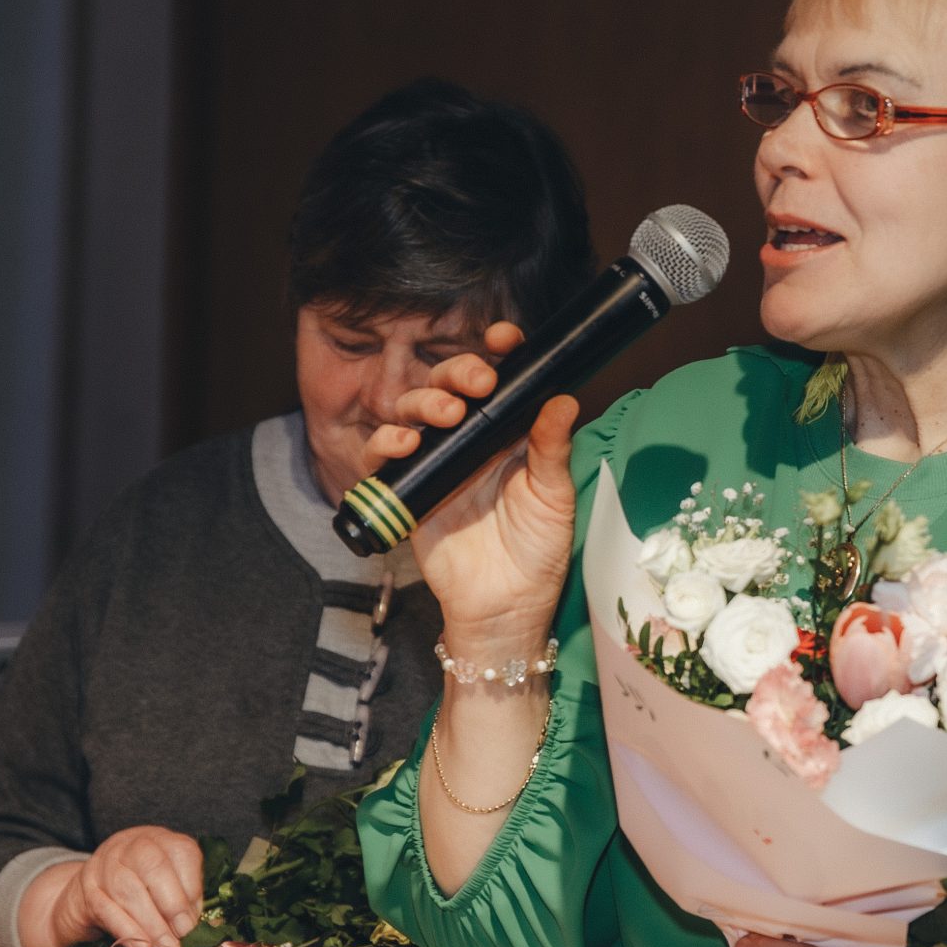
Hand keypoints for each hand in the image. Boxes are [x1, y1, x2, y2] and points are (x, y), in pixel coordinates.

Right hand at [26, 826, 205, 946]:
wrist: (87, 894)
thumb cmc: (141, 891)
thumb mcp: (169, 888)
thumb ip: (186, 902)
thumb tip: (200, 928)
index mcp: (161, 840)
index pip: (182, 853)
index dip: (191, 890)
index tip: (195, 923)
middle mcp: (131, 845)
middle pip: (153, 868)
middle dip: (172, 907)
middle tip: (182, 938)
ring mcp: (105, 864)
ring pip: (129, 891)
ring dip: (152, 926)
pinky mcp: (87, 888)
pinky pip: (106, 909)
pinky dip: (127, 931)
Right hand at [365, 319, 581, 657]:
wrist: (505, 610)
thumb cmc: (537, 556)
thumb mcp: (554, 500)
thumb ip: (551, 450)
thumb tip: (562, 399)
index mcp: (508, 436)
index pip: (498, 381)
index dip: (497, 352)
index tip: (506, 337)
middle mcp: (469, 443)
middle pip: (449, 387)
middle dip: (457, 372)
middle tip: (477, 382)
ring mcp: (436, 464)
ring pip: (413, 411)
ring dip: (423, 401)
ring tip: (445, 415)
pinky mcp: (408, 492)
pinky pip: (383, 458)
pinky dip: (385, 442)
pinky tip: (403, 441)